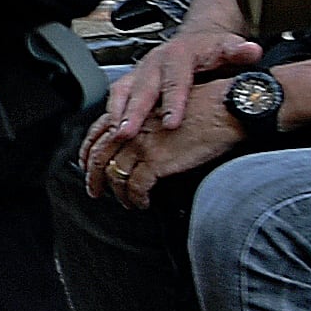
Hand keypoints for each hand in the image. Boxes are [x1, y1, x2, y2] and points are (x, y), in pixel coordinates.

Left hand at [81, 97, 251, 211]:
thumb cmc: (204, 107)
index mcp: (133, 113)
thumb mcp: (164, 110)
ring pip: (116, 175)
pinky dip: (137, 198)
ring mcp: (141, 144)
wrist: (224, 109)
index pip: (98, 133)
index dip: (87, 152)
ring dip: (119, 193)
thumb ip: (147, 125)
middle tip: (94, 191)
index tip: (85, 165)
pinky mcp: (156, 161)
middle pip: (99, 156)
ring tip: (126, 202)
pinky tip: (143, 202)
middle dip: (93, 177)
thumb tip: (139, 146)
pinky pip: (137, 187)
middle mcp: (132, 127)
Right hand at [99, 14, 260, 142]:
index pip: (175, 80)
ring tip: (115, 136)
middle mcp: (154, 62)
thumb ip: (239, 51)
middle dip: (133, 112)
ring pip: (123, 92)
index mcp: (178, 55)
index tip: (172, 122)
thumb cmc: (210, 50)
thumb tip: (251, 50)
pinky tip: (108, 133)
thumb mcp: (228, 47)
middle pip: (142, 88)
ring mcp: (140, 72)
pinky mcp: (131, 81)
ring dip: (117, 114)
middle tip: (128, 133)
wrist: (195, 40)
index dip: (173, 102)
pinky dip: (110, 115)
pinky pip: (116, 97)